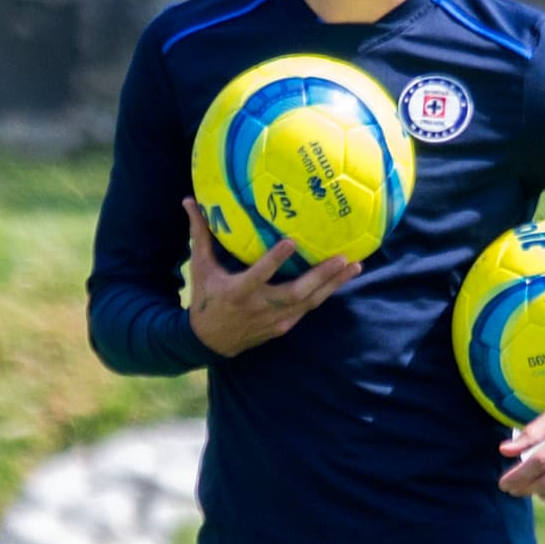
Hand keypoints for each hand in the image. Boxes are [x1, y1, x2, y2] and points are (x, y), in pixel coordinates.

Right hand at [183, 198, 360, 356]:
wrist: (210, 343)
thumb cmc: (206, 299)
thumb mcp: (200, 268)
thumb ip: (199, 234)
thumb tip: (189, 200)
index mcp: (238, 291)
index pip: (259, 275)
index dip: (275, 260)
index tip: (291, 242)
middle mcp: (260, 308)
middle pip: (296, 293)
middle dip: (321, 276)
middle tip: (343, 257)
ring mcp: (274, 320)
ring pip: (310, 302)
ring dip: (333, 285)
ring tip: (355, 266)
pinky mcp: (283, 327)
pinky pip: (308, 308)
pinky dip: (326, 293)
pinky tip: (342, 279)